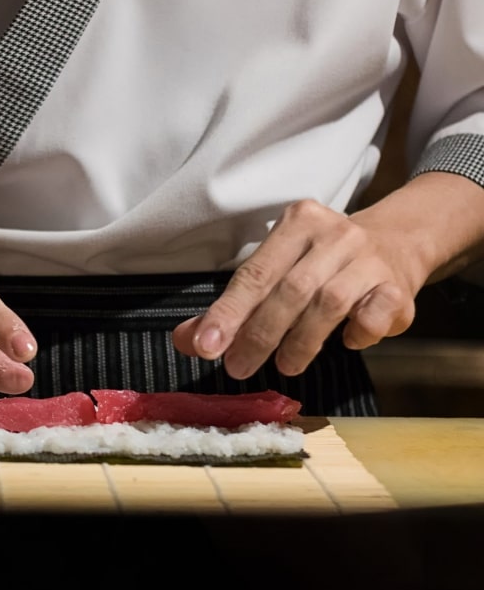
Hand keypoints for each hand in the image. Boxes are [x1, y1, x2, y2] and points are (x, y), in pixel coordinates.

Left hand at [172, 199, 418, 378]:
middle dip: (259, 334)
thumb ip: (233, 306)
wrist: (397, 242)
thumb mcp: (277, 272)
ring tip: (284, 365)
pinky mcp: (399, 285)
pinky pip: (374, 315)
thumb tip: (190, 340)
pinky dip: (357, 334)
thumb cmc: (321, 263)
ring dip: (301, 341)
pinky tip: (346, 342)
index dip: (228, 313)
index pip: (254, 273)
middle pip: (290, 290)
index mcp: (297, 223)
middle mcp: (335, 234)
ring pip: (328, 303)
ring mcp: (370, 257)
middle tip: (239, 366)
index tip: (207, 346)